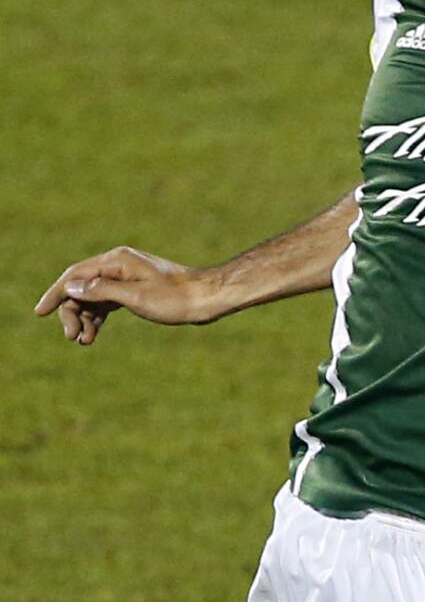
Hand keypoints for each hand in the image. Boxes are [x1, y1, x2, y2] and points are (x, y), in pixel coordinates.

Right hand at [34, 246, 206, 344]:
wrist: (207, 298)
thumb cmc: (175, 298)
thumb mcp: (135, 296)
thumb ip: (101, 291)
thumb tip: (71, 287)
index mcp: (118, 260)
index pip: (76, 275)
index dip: (56, 294)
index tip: (40, 313)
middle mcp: (120, 264)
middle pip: (82, 287)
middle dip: (73, 312)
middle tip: (72, 337)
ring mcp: (128, 276)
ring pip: (94, 296)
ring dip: (85, 317)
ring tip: (85, 341)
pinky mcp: (136, 288)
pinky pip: (107, 301)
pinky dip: (98, 316)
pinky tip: (93, 334)